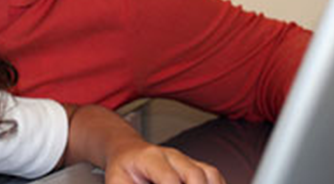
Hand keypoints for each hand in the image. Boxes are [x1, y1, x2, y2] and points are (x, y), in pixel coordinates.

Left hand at [103, 140, 224, 183]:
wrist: (129, 153)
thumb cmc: (123, 171)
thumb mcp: (117, 182)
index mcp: (150, 158)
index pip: (168, 178)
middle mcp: (172, 156)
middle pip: (195, 174)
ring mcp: (187, 160)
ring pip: (210, 174)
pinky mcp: (197, 167)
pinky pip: (215, 177)